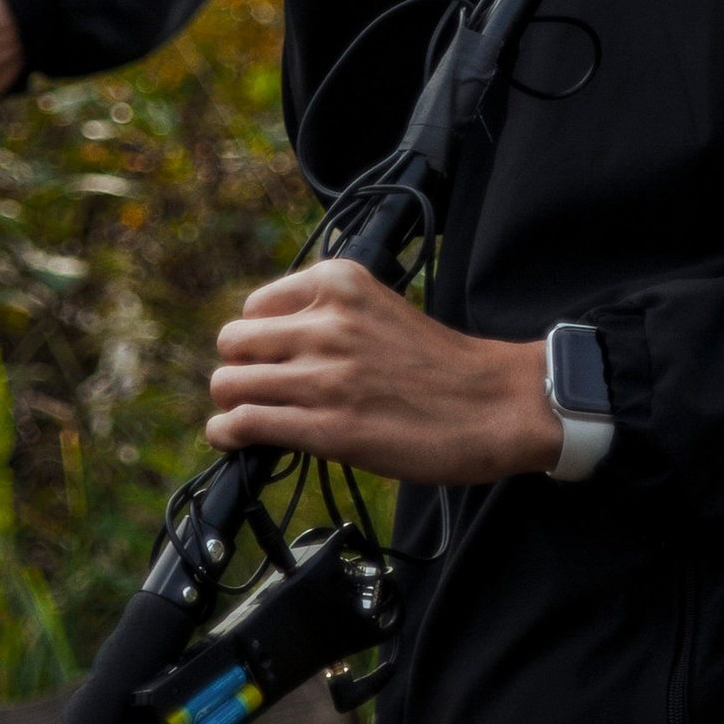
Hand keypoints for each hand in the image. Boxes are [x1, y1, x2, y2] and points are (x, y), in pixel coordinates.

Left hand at [205, 260, 561, 481]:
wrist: (495, 404)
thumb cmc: (441, 364)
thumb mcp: (380, 308)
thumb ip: (327, 314)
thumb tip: (269, 343)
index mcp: (340, 284)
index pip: (255, 306)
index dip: (260, 338)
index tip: (275, 358)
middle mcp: (327, 323)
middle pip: (233, 342)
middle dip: (239, 368)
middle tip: (258, 388)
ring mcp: (325, 375)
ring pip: (230, 383)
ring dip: (232, 404)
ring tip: (249, 416)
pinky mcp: (326, 427)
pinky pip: (244, 423)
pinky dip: (228, 434)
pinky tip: (237, 439)